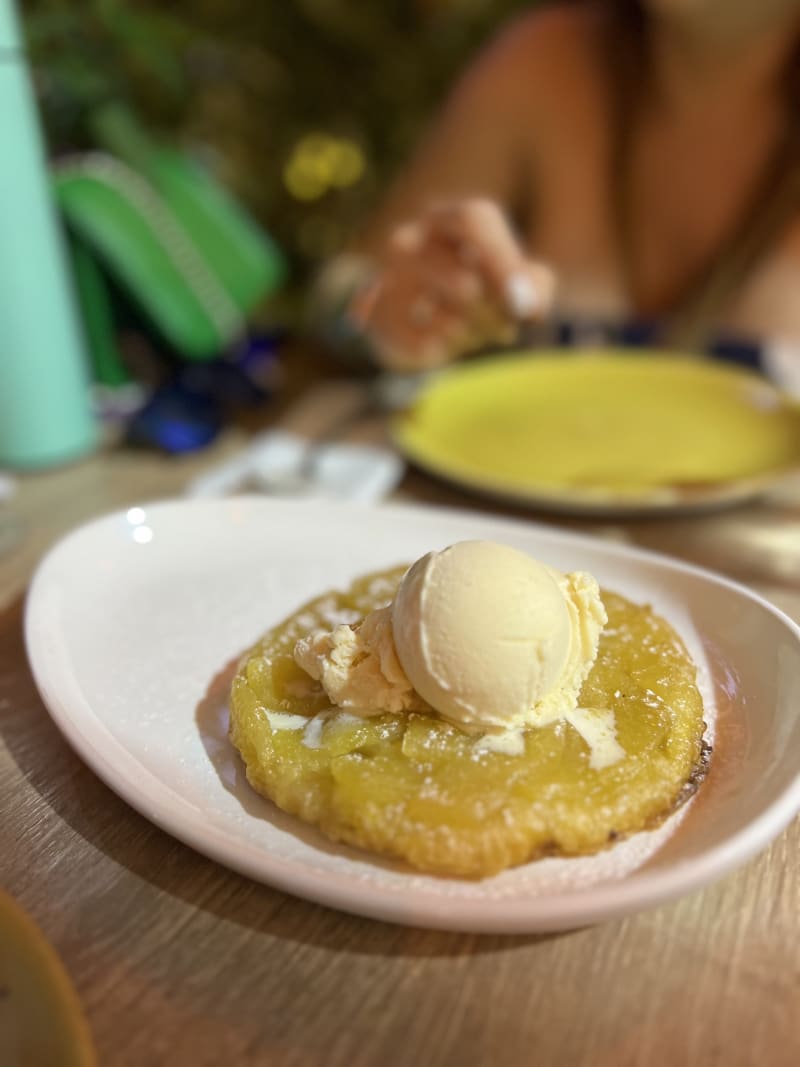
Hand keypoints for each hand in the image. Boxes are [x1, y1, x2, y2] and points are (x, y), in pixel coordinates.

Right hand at [349, 198, 554, 370]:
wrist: (414, 318)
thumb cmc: (478, 292)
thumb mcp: (517, 284)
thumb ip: (534, 287)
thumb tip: (528, 304)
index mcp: (446, 220)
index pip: (474, 222)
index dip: (505, 263)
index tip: (526, 305)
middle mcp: (409, 240)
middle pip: (464, 284)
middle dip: (494, 317)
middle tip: (508, 330)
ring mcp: (387, 279)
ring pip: (443, 322)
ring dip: (471, 337)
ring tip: (474, 333)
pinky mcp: (377, 319)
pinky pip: (423, 346)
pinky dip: (443, 350)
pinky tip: (442, 343)